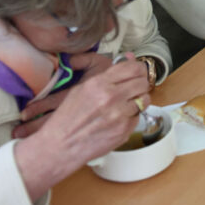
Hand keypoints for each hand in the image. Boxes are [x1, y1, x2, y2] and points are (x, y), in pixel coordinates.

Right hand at [13, 57, 150, 200]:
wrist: (59, 146)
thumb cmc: (67, 118)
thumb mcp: (81, 89)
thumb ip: (107, 75)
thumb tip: (129, 58)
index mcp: (99, 84)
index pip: (133, 68)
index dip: (138, 69)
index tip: (138, 72)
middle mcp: (111, 97)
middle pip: (143, 82)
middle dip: (140, 84)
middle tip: (134, 88)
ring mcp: (119, 115)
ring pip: (144, 100)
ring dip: (138, 101)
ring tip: (125, 104)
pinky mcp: (124, 130)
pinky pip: (138, 117)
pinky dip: (131, 117)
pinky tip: (118, 119)